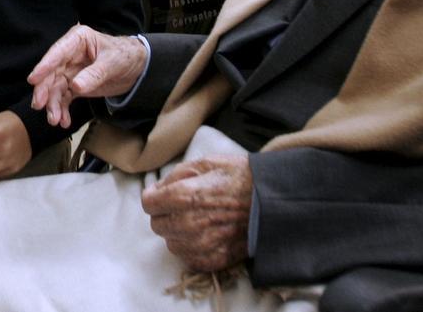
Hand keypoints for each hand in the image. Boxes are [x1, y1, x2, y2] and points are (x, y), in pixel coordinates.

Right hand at [27, 24, 147, 127]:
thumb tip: (76, 86)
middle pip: (51, 73)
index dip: (44, 66)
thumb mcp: (113, 63)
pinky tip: (64, 121)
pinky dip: (62, 110)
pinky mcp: (74, 85)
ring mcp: (70, 70)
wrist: (136, 67)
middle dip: (45, 90)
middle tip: (40, 105)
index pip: (57, 52)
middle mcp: (69, 54)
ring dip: (53, 105)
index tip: (33, 79)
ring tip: (55, 120)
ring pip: (55, 88)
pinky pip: (64, 98)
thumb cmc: (125, 56)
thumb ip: (95, 74)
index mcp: (78, 40)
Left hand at [140, 155, 252, 272]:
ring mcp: (202, 244)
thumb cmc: (240, 177)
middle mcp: (190, 223)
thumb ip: (176, 176)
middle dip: (165, 214)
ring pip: (171, 242)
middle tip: (182, 205)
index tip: (162, 194)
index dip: (154, 196)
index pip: (148, 204)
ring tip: (196, 219)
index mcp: (185, 195)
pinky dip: (191, 247)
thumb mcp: (206, 163)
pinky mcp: (214, 259)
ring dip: (177, 232)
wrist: (273, 200)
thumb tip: (157, 189)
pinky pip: (188, 258)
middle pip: (157, 225)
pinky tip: (204, 234)